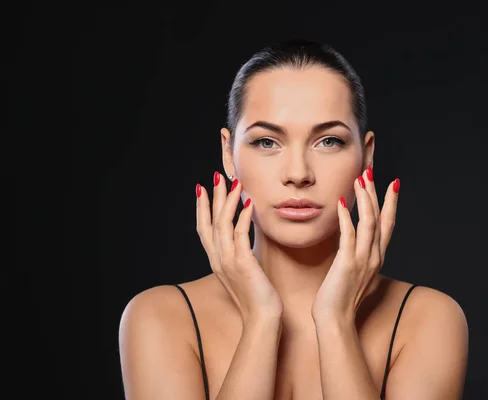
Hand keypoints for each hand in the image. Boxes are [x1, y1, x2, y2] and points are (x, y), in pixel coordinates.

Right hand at [196, 172, 282, 322]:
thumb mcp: (244, 273)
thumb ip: (240, 256)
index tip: (202, 189)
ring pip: (223, 224)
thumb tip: (244, 241)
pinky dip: (243, 216)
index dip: (202, 208)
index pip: (204, 229)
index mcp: (217, 261)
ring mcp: (228, 261)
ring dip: (228, 201)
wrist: (262, 319)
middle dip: (212, 198)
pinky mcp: (242, 263)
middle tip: (215, 176)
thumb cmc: (257, 298)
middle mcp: (218, 259)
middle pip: (210, 222)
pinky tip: (248, 202)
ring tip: (234, 182)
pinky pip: (240, 234)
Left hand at [311, 166, 399, 321]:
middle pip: (381, 218)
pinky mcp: (347, 264)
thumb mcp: (354, 274)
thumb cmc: (341, 299)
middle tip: (371, 170)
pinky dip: (347, 217)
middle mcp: (374, 256)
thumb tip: (353, 246)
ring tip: (359, 178)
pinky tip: (343, 202)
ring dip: (365, 199)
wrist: (335, 321)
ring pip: (369, 222)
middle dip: (377, 193)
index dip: (391, 203)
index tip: (393, 183)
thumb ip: (357, 258)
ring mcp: (362, 260)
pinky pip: (349, 235)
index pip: (388, 224)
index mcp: (376, 258)